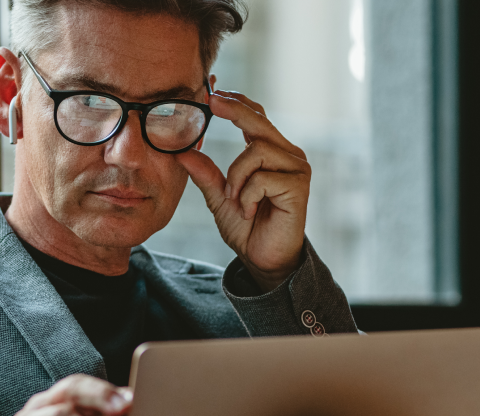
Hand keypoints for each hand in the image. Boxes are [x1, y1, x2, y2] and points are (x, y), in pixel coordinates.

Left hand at [176, 90, 310, 292]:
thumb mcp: (220, 197)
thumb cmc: (247, 228)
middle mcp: (288, 155)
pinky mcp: (299, 187)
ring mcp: (297, 169)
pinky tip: (250, 211)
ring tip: (235, 199)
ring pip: (257, 151)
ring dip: (237, 176)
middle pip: (260, 122)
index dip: (237, 103)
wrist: (264, 259)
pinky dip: (247, 195)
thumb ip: (205, 174)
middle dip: (234, 110)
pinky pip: (262, 178)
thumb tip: (181, 151)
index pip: (257, 117)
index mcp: (272, 152)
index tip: (213, 93)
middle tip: (212, 101)